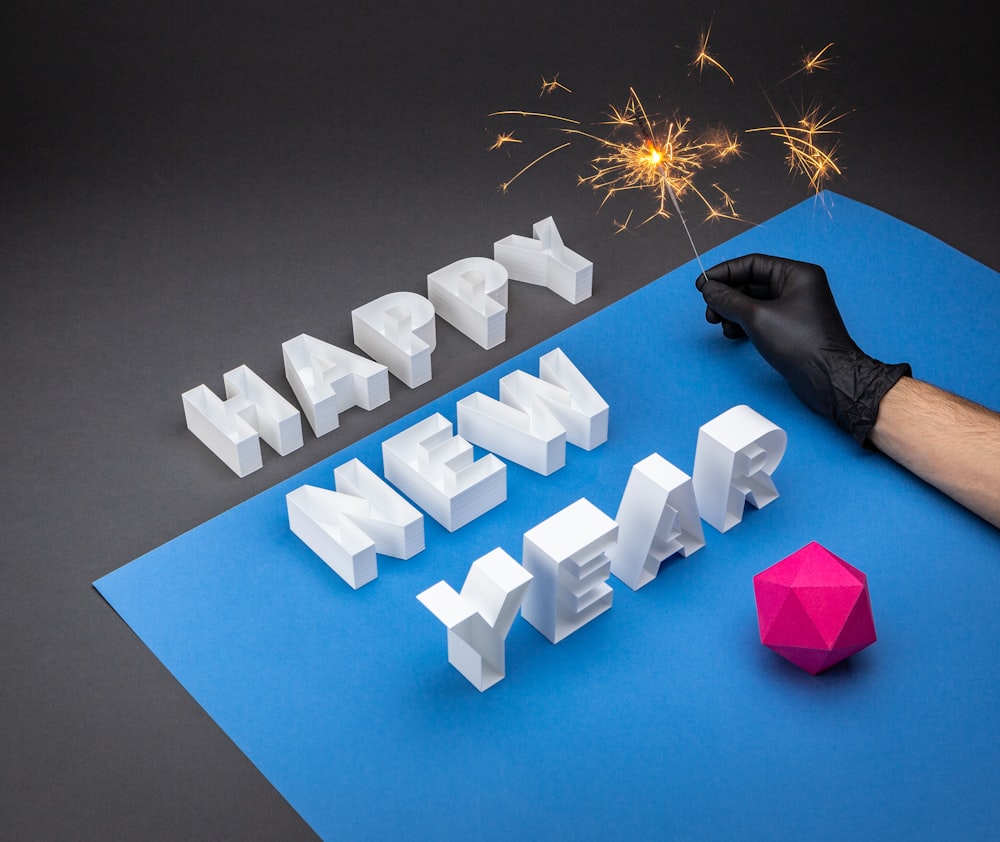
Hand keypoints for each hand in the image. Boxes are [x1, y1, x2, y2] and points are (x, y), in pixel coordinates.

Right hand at [696, 253, 910, 444]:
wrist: (827, 378)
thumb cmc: (803, 344)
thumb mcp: (757, 317)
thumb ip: (729, 300)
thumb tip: (710, 290)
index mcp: (797, 274)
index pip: (752, 263)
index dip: (724, 272)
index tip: (703, 283)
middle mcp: (797, 288)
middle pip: (751, 283)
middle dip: (726, 296)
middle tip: (709, 309)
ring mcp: (794, 309)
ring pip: (753, 302)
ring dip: (732, 311)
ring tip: (719, 324)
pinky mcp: (789, 329)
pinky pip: (759, 318)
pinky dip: (743, 324)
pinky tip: (732, 333)